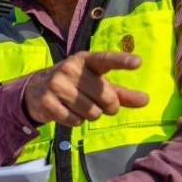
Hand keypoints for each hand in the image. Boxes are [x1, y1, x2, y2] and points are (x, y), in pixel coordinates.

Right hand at [24, 51, 148, 126]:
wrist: (36, 90)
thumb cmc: (74, 85)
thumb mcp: (96, 84)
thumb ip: (120, 93)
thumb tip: (146, 100)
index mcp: (85, 60)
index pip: (106, 60)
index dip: (122, 61)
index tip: (138, 62)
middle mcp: (70, 69)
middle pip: (105, 97)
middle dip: (109, 107)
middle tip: (101, 105)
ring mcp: (56, 85)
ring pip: (91, 112)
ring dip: (91, 115)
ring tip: (79, 106)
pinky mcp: (48, 102)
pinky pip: (76, 121)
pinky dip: (76, 121)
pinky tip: (67, 112)